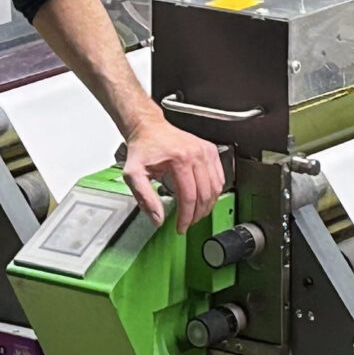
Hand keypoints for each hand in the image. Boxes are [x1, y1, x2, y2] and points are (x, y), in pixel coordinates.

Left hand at [124, 117, 226, 231]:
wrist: (150, 127)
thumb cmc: (143, 148)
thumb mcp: (134, 174)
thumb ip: (145, 198)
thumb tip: (158, 219)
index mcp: (179, 159)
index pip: (189, 196)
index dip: (186, 217)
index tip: (180, 227)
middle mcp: (197, 154)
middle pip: (205, 194)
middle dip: (197, 214)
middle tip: (187, 223)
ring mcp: (206, 152)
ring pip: (216, 188)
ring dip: (207, 206)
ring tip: (195, 214)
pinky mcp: (211, 151)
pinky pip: (219, 177)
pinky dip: (214, 192)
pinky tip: (204, 198)